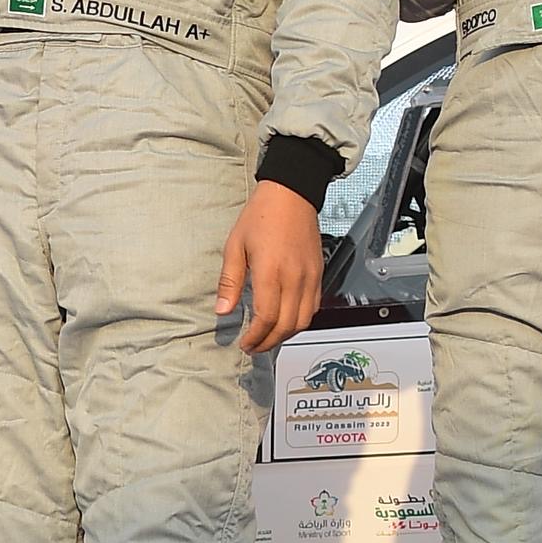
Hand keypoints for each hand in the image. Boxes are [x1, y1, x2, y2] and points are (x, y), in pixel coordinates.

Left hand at [216, 177, 324, 353]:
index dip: (255, 337)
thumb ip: (229, 281)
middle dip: (269, 342)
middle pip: (286, 325)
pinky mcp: (319, 274)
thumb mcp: (235, 246)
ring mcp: (310, 277)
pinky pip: (314, 307)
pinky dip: (301, 321)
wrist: (291, 195)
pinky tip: (287, 321)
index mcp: (271, 272)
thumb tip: (222, 310)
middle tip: (254, 347)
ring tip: (269, 338)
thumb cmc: (261, 216)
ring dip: (286, 335)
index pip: (266, 318)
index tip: (244, 343)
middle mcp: (295, 278)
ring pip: (303, 320)